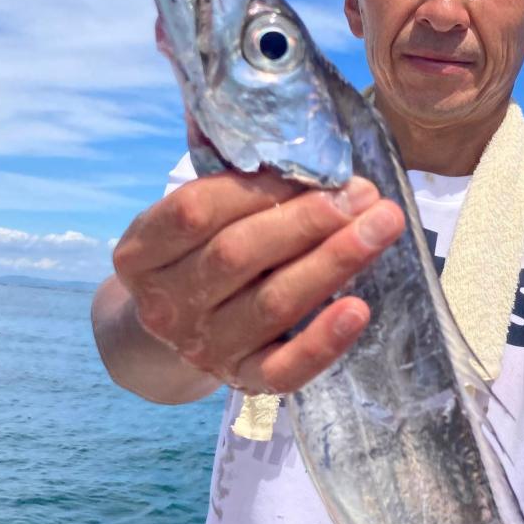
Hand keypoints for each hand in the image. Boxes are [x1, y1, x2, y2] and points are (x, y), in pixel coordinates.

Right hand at [111, 169, 404, 393]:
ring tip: (381, 227)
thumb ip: (232, 182)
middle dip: (308, 220)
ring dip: (333, 262)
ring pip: (272, 304)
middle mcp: (166, 304)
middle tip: (363, 195)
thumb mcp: (195, 216)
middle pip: (238, 255)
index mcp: (142, 253)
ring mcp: (203, 348)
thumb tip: (297, 143)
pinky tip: (359, 310)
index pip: (194, 211)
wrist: (181, 330)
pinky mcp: (243, 381)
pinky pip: (284, 369)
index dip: (259, 187)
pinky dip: (323, 342)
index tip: (316, 169)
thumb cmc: (201, 254)